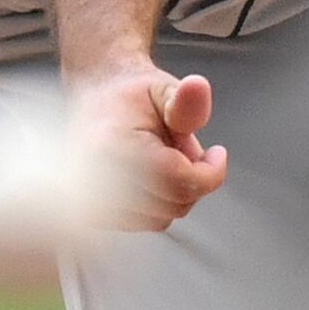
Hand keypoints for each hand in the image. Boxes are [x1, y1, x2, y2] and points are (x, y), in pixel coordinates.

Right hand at [67, 62, 228, 230]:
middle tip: (181, 148)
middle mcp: (93, 180)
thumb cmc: (130, 97)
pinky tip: (149, 175)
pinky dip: (158, 202)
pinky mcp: (95, 218)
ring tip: (161, 158)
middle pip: (172, 204)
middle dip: (190, 179)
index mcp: (110, 145)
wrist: (95, 101)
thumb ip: (186, 100)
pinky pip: (146, 222)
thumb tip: (197, 87)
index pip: (177, 181)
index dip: (210, 172)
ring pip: (161, 218)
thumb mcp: (164, 89)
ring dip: (174, 192)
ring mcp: (91, 204)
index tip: (218, 153)